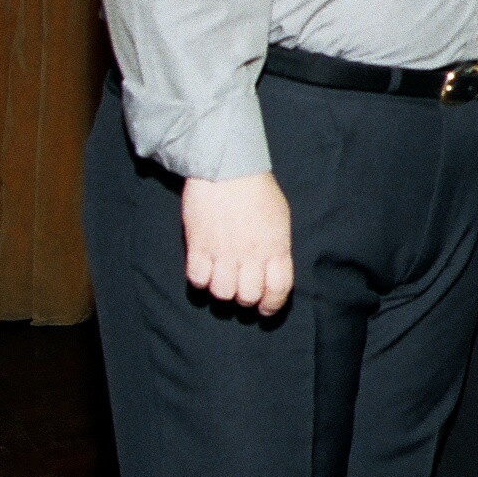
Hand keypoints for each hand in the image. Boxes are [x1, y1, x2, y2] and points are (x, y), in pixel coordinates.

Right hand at [183, 171, 294, 313]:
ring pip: (222, 292)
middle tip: (240, 289)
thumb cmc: (257, 190)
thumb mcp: (280, 219)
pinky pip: (197, 279)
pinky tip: (204, 269)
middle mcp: (251, 254)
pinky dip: (200, 280)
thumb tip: (271, 271)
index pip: (278, 290)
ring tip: (221, 278)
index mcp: (276, 247)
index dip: (272, 305)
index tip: (265, 309)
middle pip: (247, 296)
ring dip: (221, 290)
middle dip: (245, 298)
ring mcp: (224, 251)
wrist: (227, 167)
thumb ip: (276, 248)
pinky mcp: (199, 245)